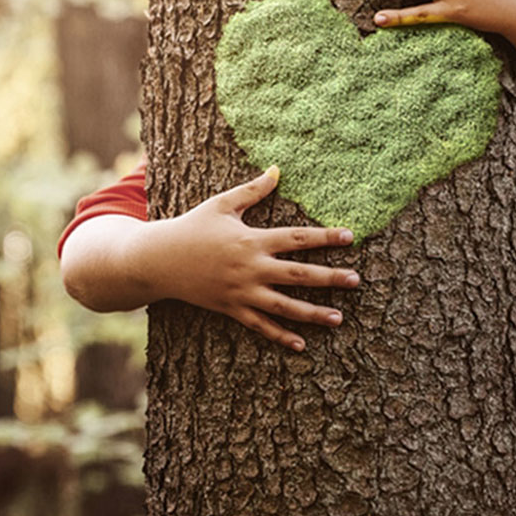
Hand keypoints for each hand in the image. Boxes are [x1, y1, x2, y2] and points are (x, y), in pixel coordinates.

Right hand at [145, 166, 359, 351]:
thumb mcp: (221, 204)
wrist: (158, 260)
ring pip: (284, 306)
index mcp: (252, 240)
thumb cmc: (191, 227)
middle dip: (329, 277)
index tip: (350, 237)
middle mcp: (250, 268)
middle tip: (356, 280)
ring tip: (339, 318)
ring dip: (313, 313)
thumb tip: (277, 170)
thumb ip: (253, 190)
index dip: (325, 237)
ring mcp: (241, 292)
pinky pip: (259, 326)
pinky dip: (280, 336)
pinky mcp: (230, 309)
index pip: (297, 238)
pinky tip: (301, 344)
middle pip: (298, 274)